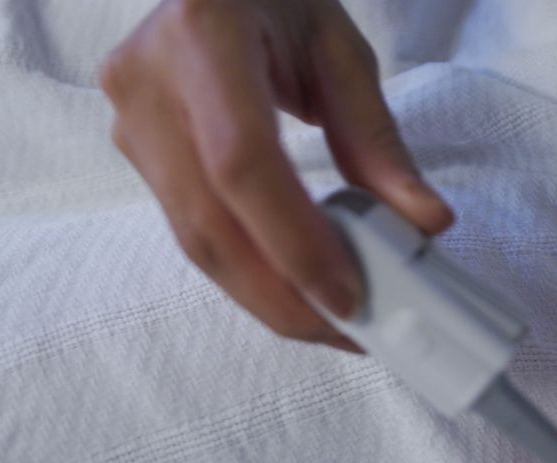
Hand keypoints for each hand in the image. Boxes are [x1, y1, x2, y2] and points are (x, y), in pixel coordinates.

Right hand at [99, 0, 452, 350]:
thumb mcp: (340, 52)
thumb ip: (378, 140)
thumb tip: (425, 223)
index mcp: (205, 35)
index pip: (243, 162)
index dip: (294, 242)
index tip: (348, 297)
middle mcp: (149, 82)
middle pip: (210, 222)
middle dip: (283, 296)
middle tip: (349, 333)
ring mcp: (130, 119)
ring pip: (194, 240)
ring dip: (265, 295)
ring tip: (330, 322)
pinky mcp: (135, 149)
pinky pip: (191, 227)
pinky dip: (246, 269)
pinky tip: (292, 288)